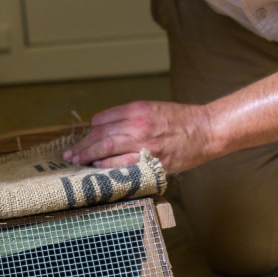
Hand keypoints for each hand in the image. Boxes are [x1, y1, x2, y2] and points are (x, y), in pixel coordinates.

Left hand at [63, 101, 215, 173]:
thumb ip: (131, 117)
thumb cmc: (181, 120)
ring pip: (106, 149)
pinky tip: (98, 167)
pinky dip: (107, 165)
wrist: (206, 130)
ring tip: (78, 161)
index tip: (85, 137)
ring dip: (88, 155)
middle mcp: (138, 125)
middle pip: (100, 135)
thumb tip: (106, 127)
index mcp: (138, 109)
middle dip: (82, 145)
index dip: (90, 130)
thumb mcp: (154, 109)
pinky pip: (122, 164)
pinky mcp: (151, 160)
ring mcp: (144, 144)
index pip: (103, 119)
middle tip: (71, 154)